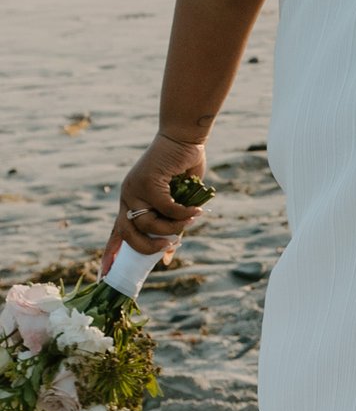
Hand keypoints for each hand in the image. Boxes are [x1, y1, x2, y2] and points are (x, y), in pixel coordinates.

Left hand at [109, 132, 214, 262]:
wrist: (182, 137)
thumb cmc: (181, 167)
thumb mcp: (176, 201)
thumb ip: (170, 222)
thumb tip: (169, 253)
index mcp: (131, 201)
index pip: (117, 231)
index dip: (110, 252)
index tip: (104, 273)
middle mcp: (127, 197)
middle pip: (129, 233)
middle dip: (148, 246)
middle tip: (169, 246)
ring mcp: (134, 189)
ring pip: (148, 223)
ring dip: (172, 227)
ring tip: (191, 221)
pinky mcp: (147, 183)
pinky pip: (165, 208)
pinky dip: (182, 212)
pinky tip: (196, 210)